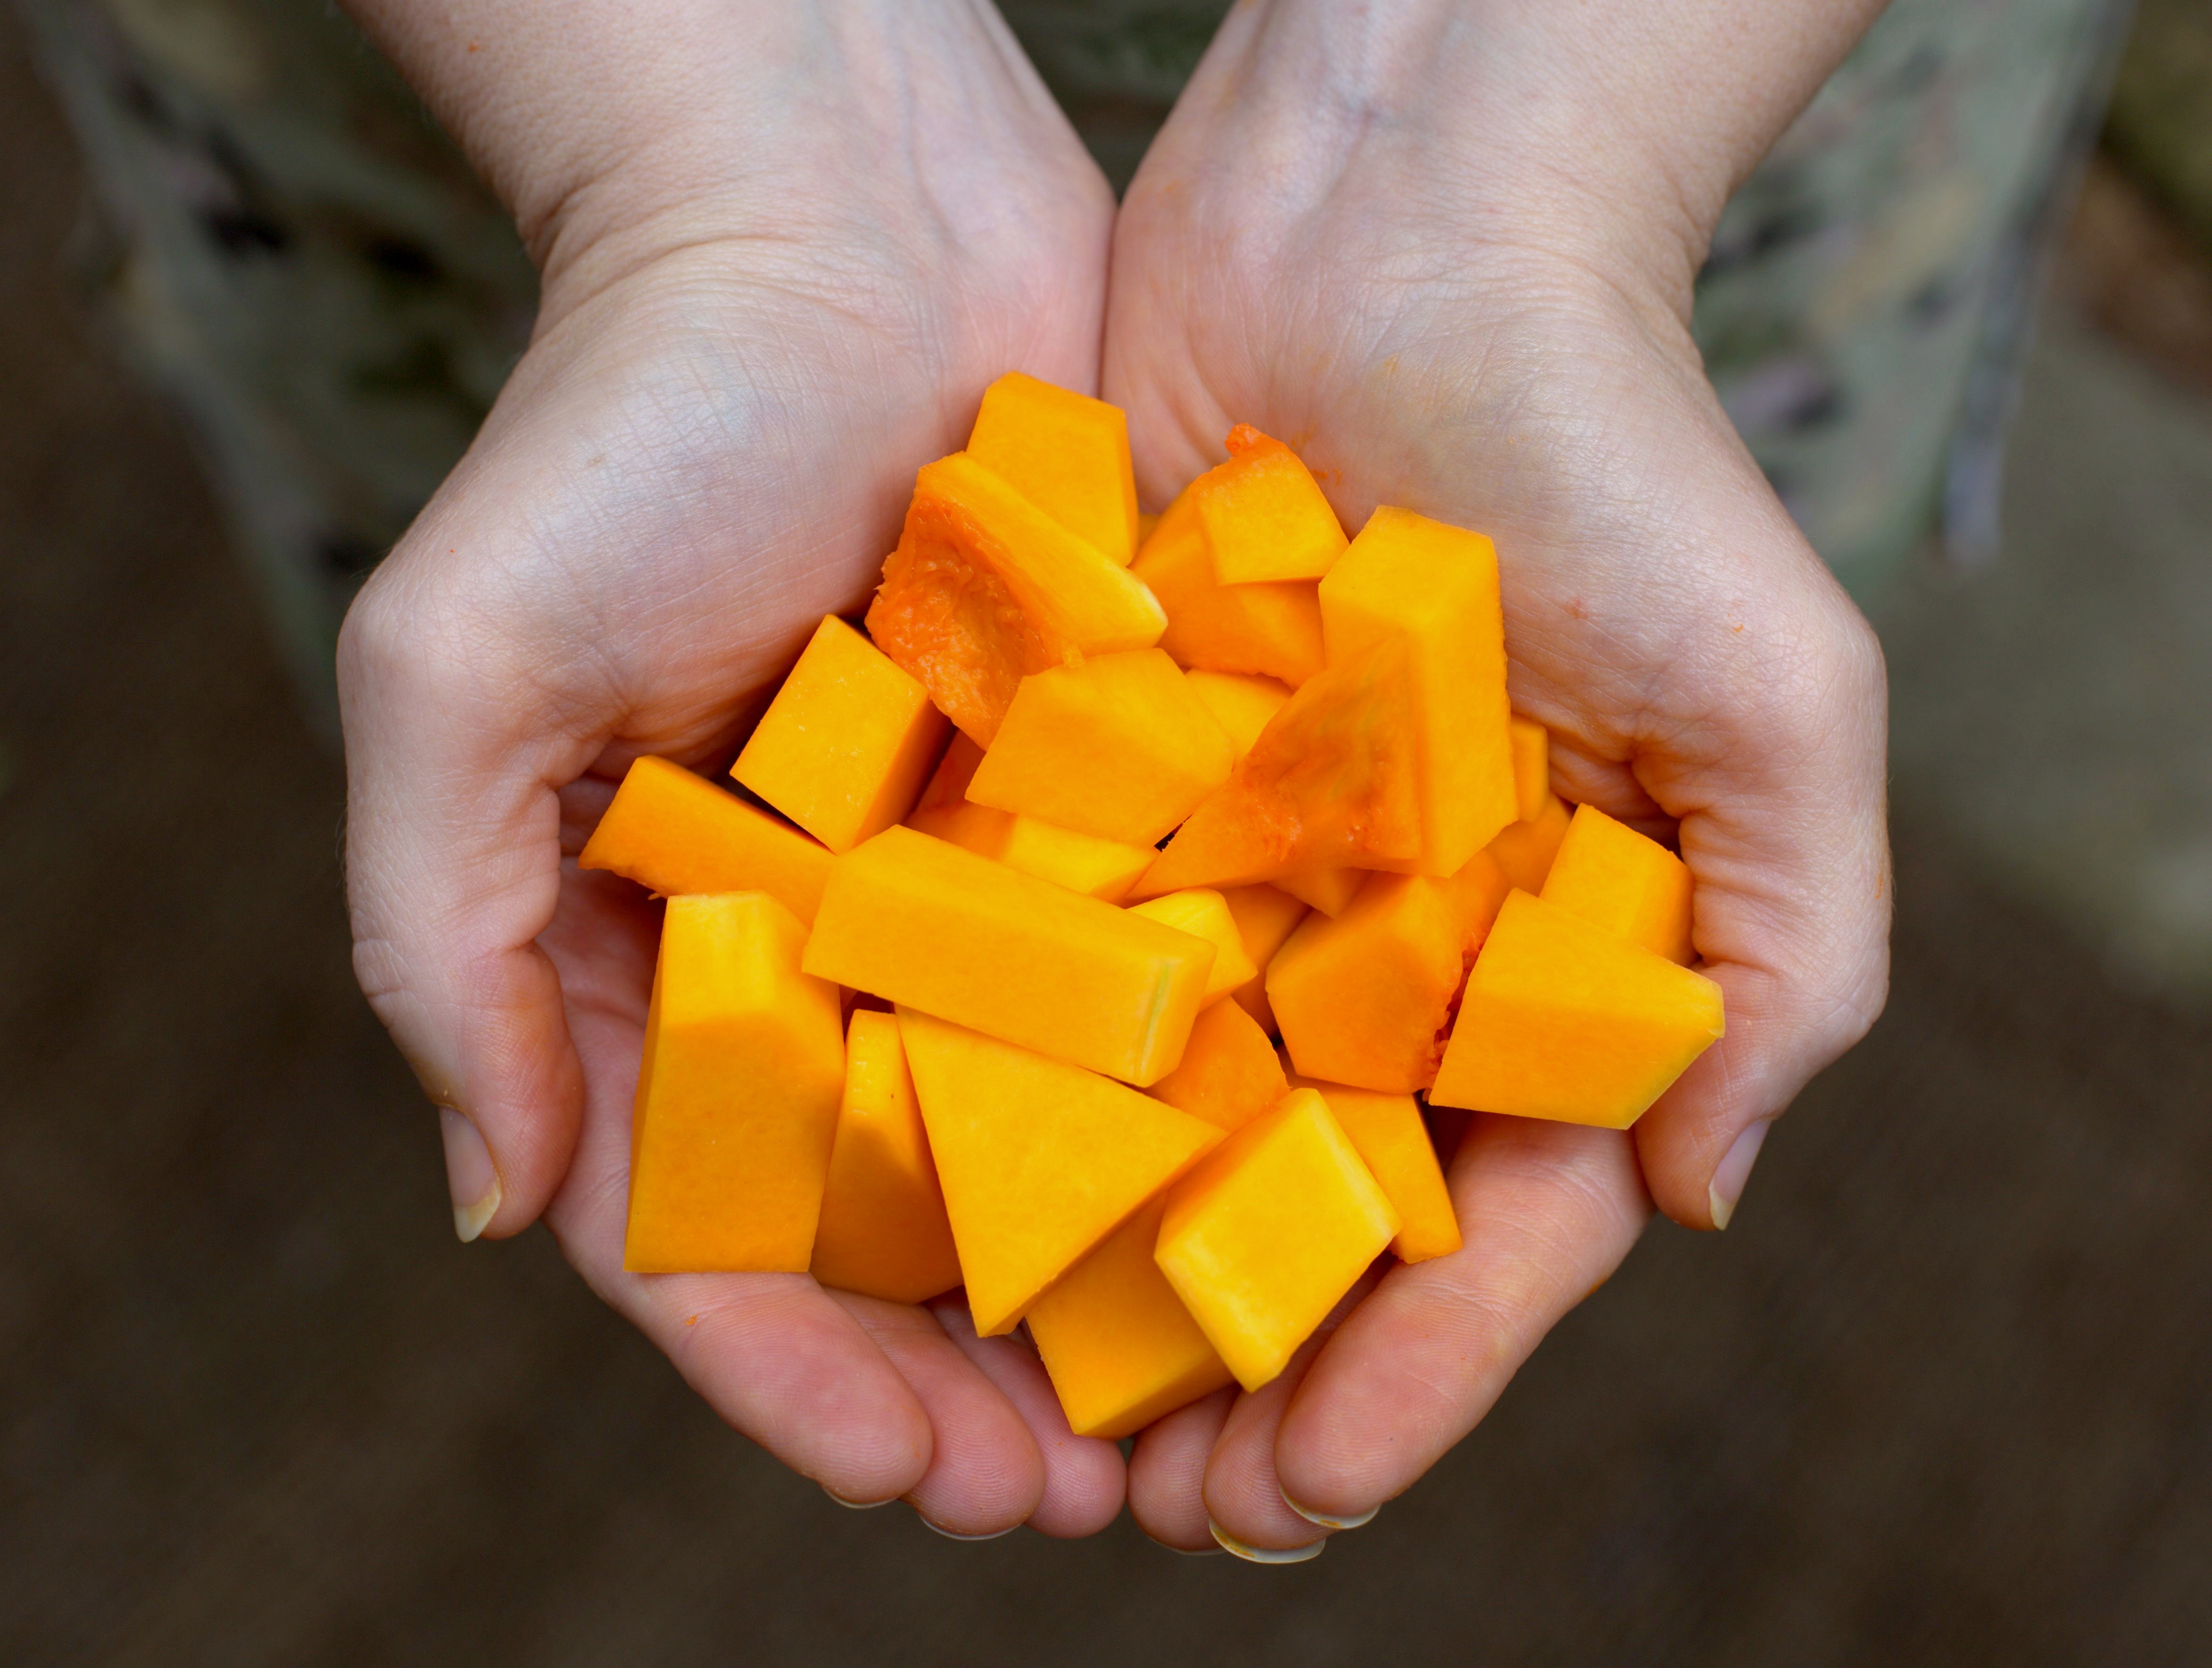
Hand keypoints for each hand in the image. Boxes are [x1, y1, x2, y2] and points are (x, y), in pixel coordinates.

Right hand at [338, 0, 1127, 1536]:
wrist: (832, 216)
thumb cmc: (626, 423)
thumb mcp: (459, 673)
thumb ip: (439, 940)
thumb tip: (498, 1209)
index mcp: (654, 956)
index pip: (715, 1231)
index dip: (810, 1381)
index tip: (927, 1482)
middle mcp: (815, 944)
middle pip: (898, 1225)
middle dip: (983, 1377)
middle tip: (1101, 1494)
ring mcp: (961, 875)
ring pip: (1040, 1134)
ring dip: (1114, 1281)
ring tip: (1215, 1404)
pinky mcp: (1090, 788)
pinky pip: (1150, 975)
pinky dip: (1203, 1096)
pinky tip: (1290, 1195)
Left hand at [1103, 0, 1890, 1553]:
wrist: (1398, 232)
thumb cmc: (1611, 446)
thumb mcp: (1774, 696)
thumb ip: (1783, 954)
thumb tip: (1701, 1199)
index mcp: (1534, 964)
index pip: (1480, 1228)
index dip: (1405, 1377)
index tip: (1301, 1489)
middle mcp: (1372, 946)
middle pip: (1301, 1217)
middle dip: (1236, 1375)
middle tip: (1140, 1509)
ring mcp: (1227, 876)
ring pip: (1156, 1128)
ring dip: (1093, 1278)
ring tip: (1015, 1418)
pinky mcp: (1097, 785)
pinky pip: (1043, 963)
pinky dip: (991, 1080)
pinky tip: (917, 1197)